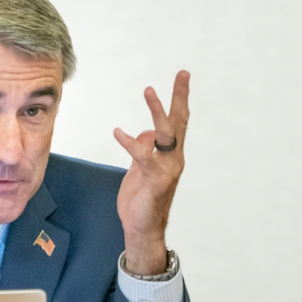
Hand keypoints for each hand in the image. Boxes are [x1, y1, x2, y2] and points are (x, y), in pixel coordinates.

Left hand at [113, 70, 190, 274]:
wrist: (142, 228)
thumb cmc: (142, 200)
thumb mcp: (140, 169)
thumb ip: (145, 150)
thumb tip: (145, 133)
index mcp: (171, 155)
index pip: (178, 122)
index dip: (179, 99)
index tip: (182, 77)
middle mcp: (174, 159)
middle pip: (179, 122)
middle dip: (180, 97)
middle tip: (183, 74)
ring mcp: (168, 169)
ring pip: (165, 134)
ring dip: (157, 111)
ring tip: (149, 91)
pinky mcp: (155, 180)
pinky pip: (143, 156)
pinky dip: (130, 142)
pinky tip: (118, 131)